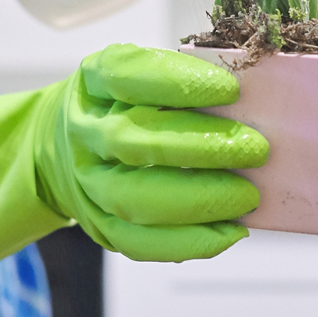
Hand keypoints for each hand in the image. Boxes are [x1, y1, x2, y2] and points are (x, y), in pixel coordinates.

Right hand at [30, 43, 267, 259]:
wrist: (63, 147)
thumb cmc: (121, 104)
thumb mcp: (137, 74)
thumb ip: (180, 79)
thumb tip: (250, 100)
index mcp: (93, 82)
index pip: (127, 77)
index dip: (179, 84)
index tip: (231, 90)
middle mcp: (84, 132)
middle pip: (132, 142)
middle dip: (201, 148)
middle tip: (255, 149)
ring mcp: (87, 182)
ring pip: (133, 198)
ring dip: (198, 200)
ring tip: (247, 195)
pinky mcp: (100, 225)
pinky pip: (139, 242)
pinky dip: (189, 241)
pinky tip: (230, 231)